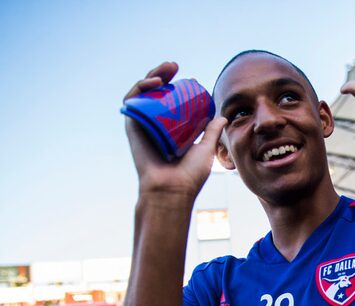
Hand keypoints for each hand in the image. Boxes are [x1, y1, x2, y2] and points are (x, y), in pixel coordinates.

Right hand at [123, 62, 226, 198]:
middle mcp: (156, 126)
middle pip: (156, 94)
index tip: (191, 79)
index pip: (172, 102)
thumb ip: (211, 133)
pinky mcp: (132, 127)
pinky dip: (140, 88)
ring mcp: (144, 126)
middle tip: (175, 67)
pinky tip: (154, 82)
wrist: (172, 189)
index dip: (178, 88)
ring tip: (167, 69)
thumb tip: (222, 117)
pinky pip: (132, 102)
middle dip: (164, 76)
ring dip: (152, 76)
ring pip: (143, 94)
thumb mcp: (205, 149)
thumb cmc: (189, 176)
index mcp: (172, 130)